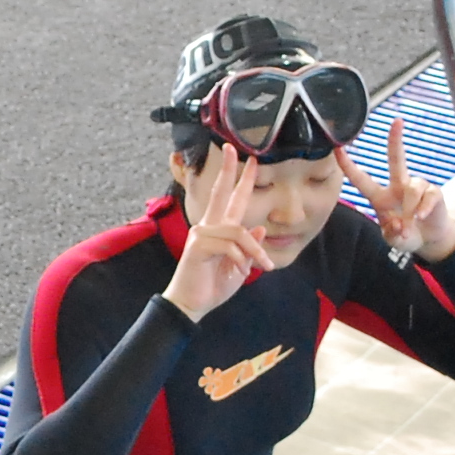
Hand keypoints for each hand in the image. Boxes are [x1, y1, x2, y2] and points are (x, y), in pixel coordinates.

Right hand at [166, 146, 274, 319]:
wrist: (193, 304)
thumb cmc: (212, 286)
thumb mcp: (239, 266)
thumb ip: (248, 247)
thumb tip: (258, 229)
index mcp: (218, 230)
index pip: (230, 199)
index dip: (240, 179)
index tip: (250, 160)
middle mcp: (208, 226)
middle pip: (220, 192)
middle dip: (230, 171)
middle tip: (236, 150)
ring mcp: (201, 233)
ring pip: (238, 231)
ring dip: (254, 251)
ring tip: (261, 267)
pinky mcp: (198, 244)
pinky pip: (231, 245)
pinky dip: (242, 259)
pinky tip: (241, 272)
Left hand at [335, 115, 454, 265]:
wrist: (430, 239)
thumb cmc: (407, 235)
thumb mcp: (394, 240)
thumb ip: (392, 234)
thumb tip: (398, 224)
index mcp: (380, 197)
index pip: (361, 179)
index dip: (348, 165)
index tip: (338, 149)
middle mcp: (398, 186)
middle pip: (396, 159)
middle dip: (396, 140)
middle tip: (397, 121)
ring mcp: (417, 187)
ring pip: (412, 188)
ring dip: (410, 210)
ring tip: (411, 223)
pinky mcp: (433, 192)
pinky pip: (427, 196)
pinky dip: (423, 209)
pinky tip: (421, 217)